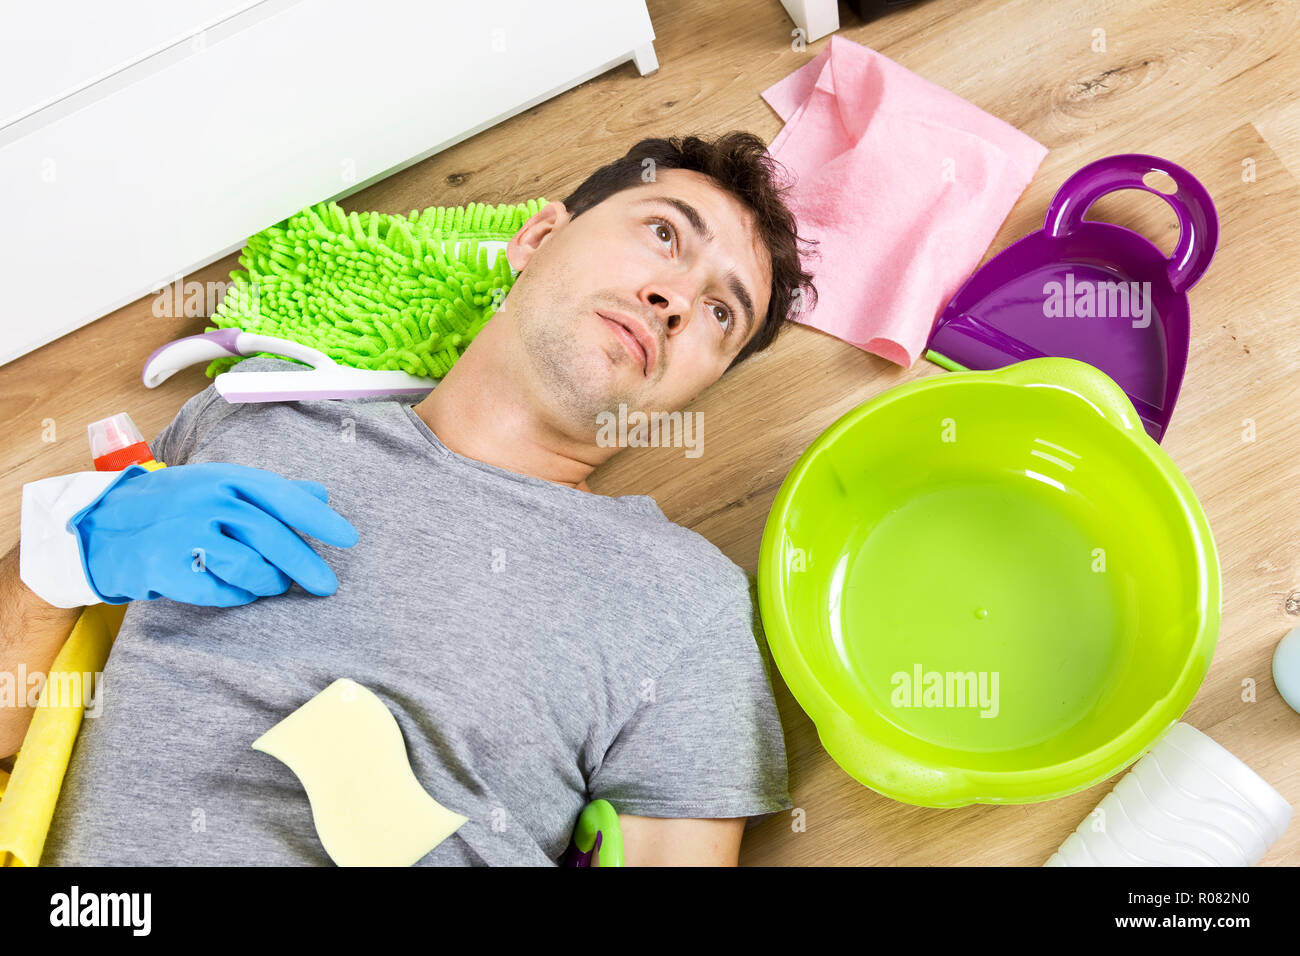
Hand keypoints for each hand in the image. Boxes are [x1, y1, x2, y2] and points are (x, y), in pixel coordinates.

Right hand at [70, 462, 358, 605]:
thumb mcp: (220, 487)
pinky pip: (219, 591)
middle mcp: (206, 499)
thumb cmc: (174, 507)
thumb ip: (270, 493)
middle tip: (327, 586)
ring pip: (250, 566)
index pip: (282, 496)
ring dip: (268, 582)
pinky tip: (235, 592)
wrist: (102, 527)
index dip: (319, 518)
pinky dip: (235, 596)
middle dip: (305, 565)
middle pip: (272, 536)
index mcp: (225, 477)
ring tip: (269, 584)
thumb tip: (322, 493)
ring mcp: (183, 531)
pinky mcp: (164, 565)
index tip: (350, 538)